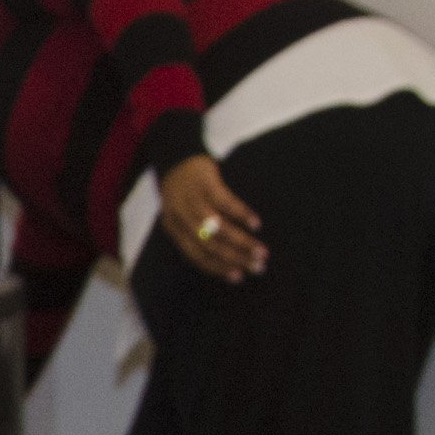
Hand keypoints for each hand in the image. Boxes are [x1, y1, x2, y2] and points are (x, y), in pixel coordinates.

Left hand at [161, 155, 265, 281]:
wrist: (176, 157)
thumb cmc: (185, 192)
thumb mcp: (181, 215)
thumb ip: (196, 234)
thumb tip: (225, 258)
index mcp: (173, 228)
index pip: (195, 255)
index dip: (217, 268)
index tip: (238, 278)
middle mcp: (180, 216)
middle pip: (208, 245)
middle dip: (235, 259)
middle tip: (258, 266)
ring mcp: (192, 199)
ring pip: (218, 228)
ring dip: (241, 241)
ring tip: (261, 250)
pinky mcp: (205, 182)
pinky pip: (225, 202)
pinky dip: (242, 214)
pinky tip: (256, 223)